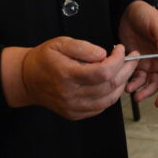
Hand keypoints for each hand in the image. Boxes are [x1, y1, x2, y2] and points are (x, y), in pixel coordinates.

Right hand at [18, 37, 133, 119]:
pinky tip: (112, 83)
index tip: (121, 50)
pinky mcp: (74, 114)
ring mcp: (73, 107)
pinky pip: (101, 107)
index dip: (118, 60)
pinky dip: (111, 95)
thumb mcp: (61, 43)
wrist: (27, 79)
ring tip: (124, 70)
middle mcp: (70, 94)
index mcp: (67, 74)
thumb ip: (83, 47)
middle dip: (126, 70)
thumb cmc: (45, 59)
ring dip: (122, 83)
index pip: (103, 72)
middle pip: (110, 85)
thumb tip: (104, 54)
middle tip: (131, 59)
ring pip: (109, 99)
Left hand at [118, 0, 157, 107]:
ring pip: (153, 83)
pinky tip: (128, 87)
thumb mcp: (157, 25)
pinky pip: (139, 79)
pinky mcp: (138, 65)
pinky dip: (134, 85)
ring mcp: (151, 63)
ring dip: (147, 92)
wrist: (127, 13)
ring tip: (136, 96)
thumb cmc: (146, 15)